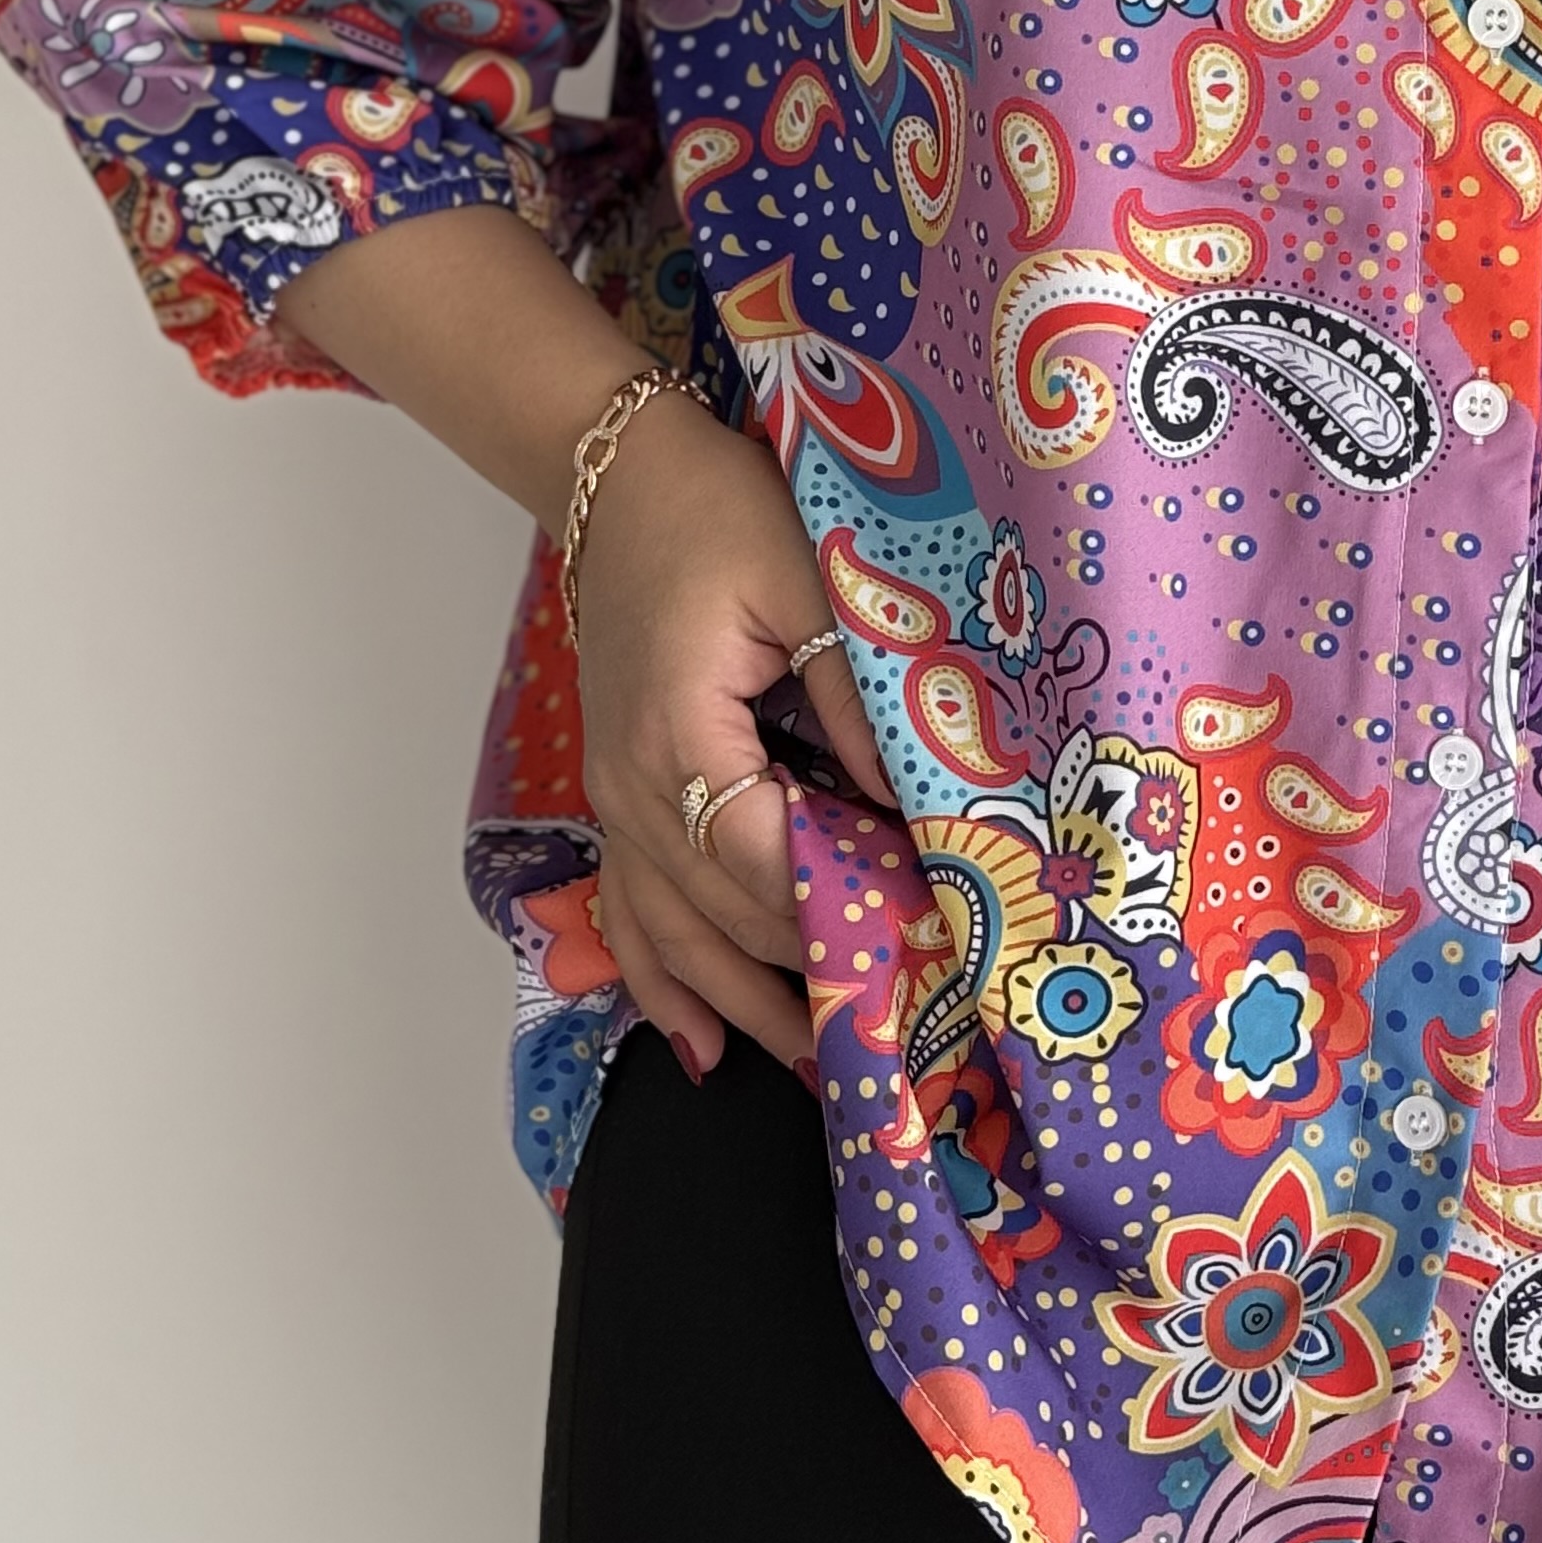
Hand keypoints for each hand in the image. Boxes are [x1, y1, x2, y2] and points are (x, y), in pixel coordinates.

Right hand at [571, 388, 894, 1079]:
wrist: (615, 475)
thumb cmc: (715, 512)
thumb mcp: (803, 580)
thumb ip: (851, 692)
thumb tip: (914, 794)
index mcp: (680, 736)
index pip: (766, 860)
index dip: (845, 912)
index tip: (926, 951)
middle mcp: (633, 787)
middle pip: (724, 914)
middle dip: (812, 975)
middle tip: (902, 1028)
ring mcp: (616, 798)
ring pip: (673, 934)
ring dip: (744, 1005)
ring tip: (818, 1068)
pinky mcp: (620, 793)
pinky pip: (630, 910)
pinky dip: (664, 981)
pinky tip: (699, 1043)